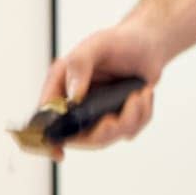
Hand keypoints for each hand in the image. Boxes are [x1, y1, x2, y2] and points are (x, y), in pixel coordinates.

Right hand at [36, 21, 164, 161]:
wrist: (147, 43)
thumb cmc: (118, 41)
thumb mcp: (96, 45)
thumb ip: (80, 66)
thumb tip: (73, 97)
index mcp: (62, 86)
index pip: (48, 118)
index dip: (50, 139)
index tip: (59, 153)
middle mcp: (78, 104)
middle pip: (82, 136)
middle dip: (103, 132)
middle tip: (115, 119)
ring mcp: (99, 113)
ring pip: (109, 135)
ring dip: (129, 119)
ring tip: (139, 95)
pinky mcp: (120, 116)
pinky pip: (130, 129)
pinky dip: (141, 115)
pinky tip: (144, 94)